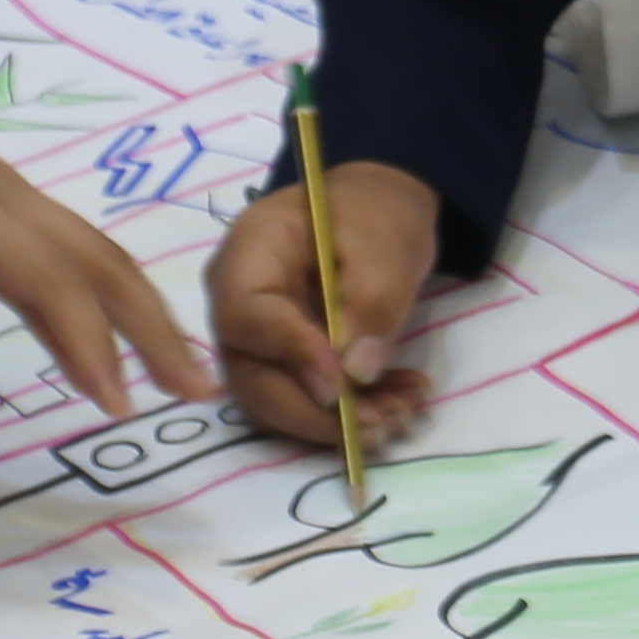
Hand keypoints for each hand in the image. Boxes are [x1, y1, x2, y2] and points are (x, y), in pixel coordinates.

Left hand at [0, 27, 212, 451]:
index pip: (51, 285)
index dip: (89, 345)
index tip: (118, 406)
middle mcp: (3, 197)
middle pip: (99, 261)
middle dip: (153, 326)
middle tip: (197, 390)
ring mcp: (3, 189)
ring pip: (90, 247)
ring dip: (137, 305)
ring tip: (175, 365)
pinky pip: (60, 240)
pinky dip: (94, 286)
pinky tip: (102, 327)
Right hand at [207, 162, 446, 452]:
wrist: (375, 214)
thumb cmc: (373, 214)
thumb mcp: (386, 245)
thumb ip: (370, 302)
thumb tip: (354, 376)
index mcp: (250, 252)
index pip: (246, 315)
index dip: (290, 356)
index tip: (342, 388)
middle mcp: (236, 302)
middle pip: (251, 376)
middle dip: (316, 414)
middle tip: (382, 424)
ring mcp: (254, 338)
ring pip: (277, 402)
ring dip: (339, 423)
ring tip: (402, 414)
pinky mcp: (280, 364)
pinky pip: (302, 402)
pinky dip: (351, 414)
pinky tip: (399, 403)